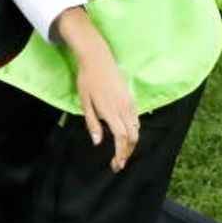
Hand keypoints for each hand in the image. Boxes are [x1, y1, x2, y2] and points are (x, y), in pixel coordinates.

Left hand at [69, 29, 138, 170]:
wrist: (97, 58)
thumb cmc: (87, 80)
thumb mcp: (85, 102)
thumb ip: (92, 123)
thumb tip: (97, 142)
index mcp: (111, 110)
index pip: (122, 138)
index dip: (121, 153)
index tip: (116, 164)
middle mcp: (124, 108)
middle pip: (133, 136)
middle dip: (128, 152)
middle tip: (119, 163)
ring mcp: (129, 102)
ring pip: (136, 128)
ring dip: (131, 143)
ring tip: (122, 153)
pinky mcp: (130, 98)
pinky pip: (136, 119)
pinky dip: (133, 131)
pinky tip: (125, 136)